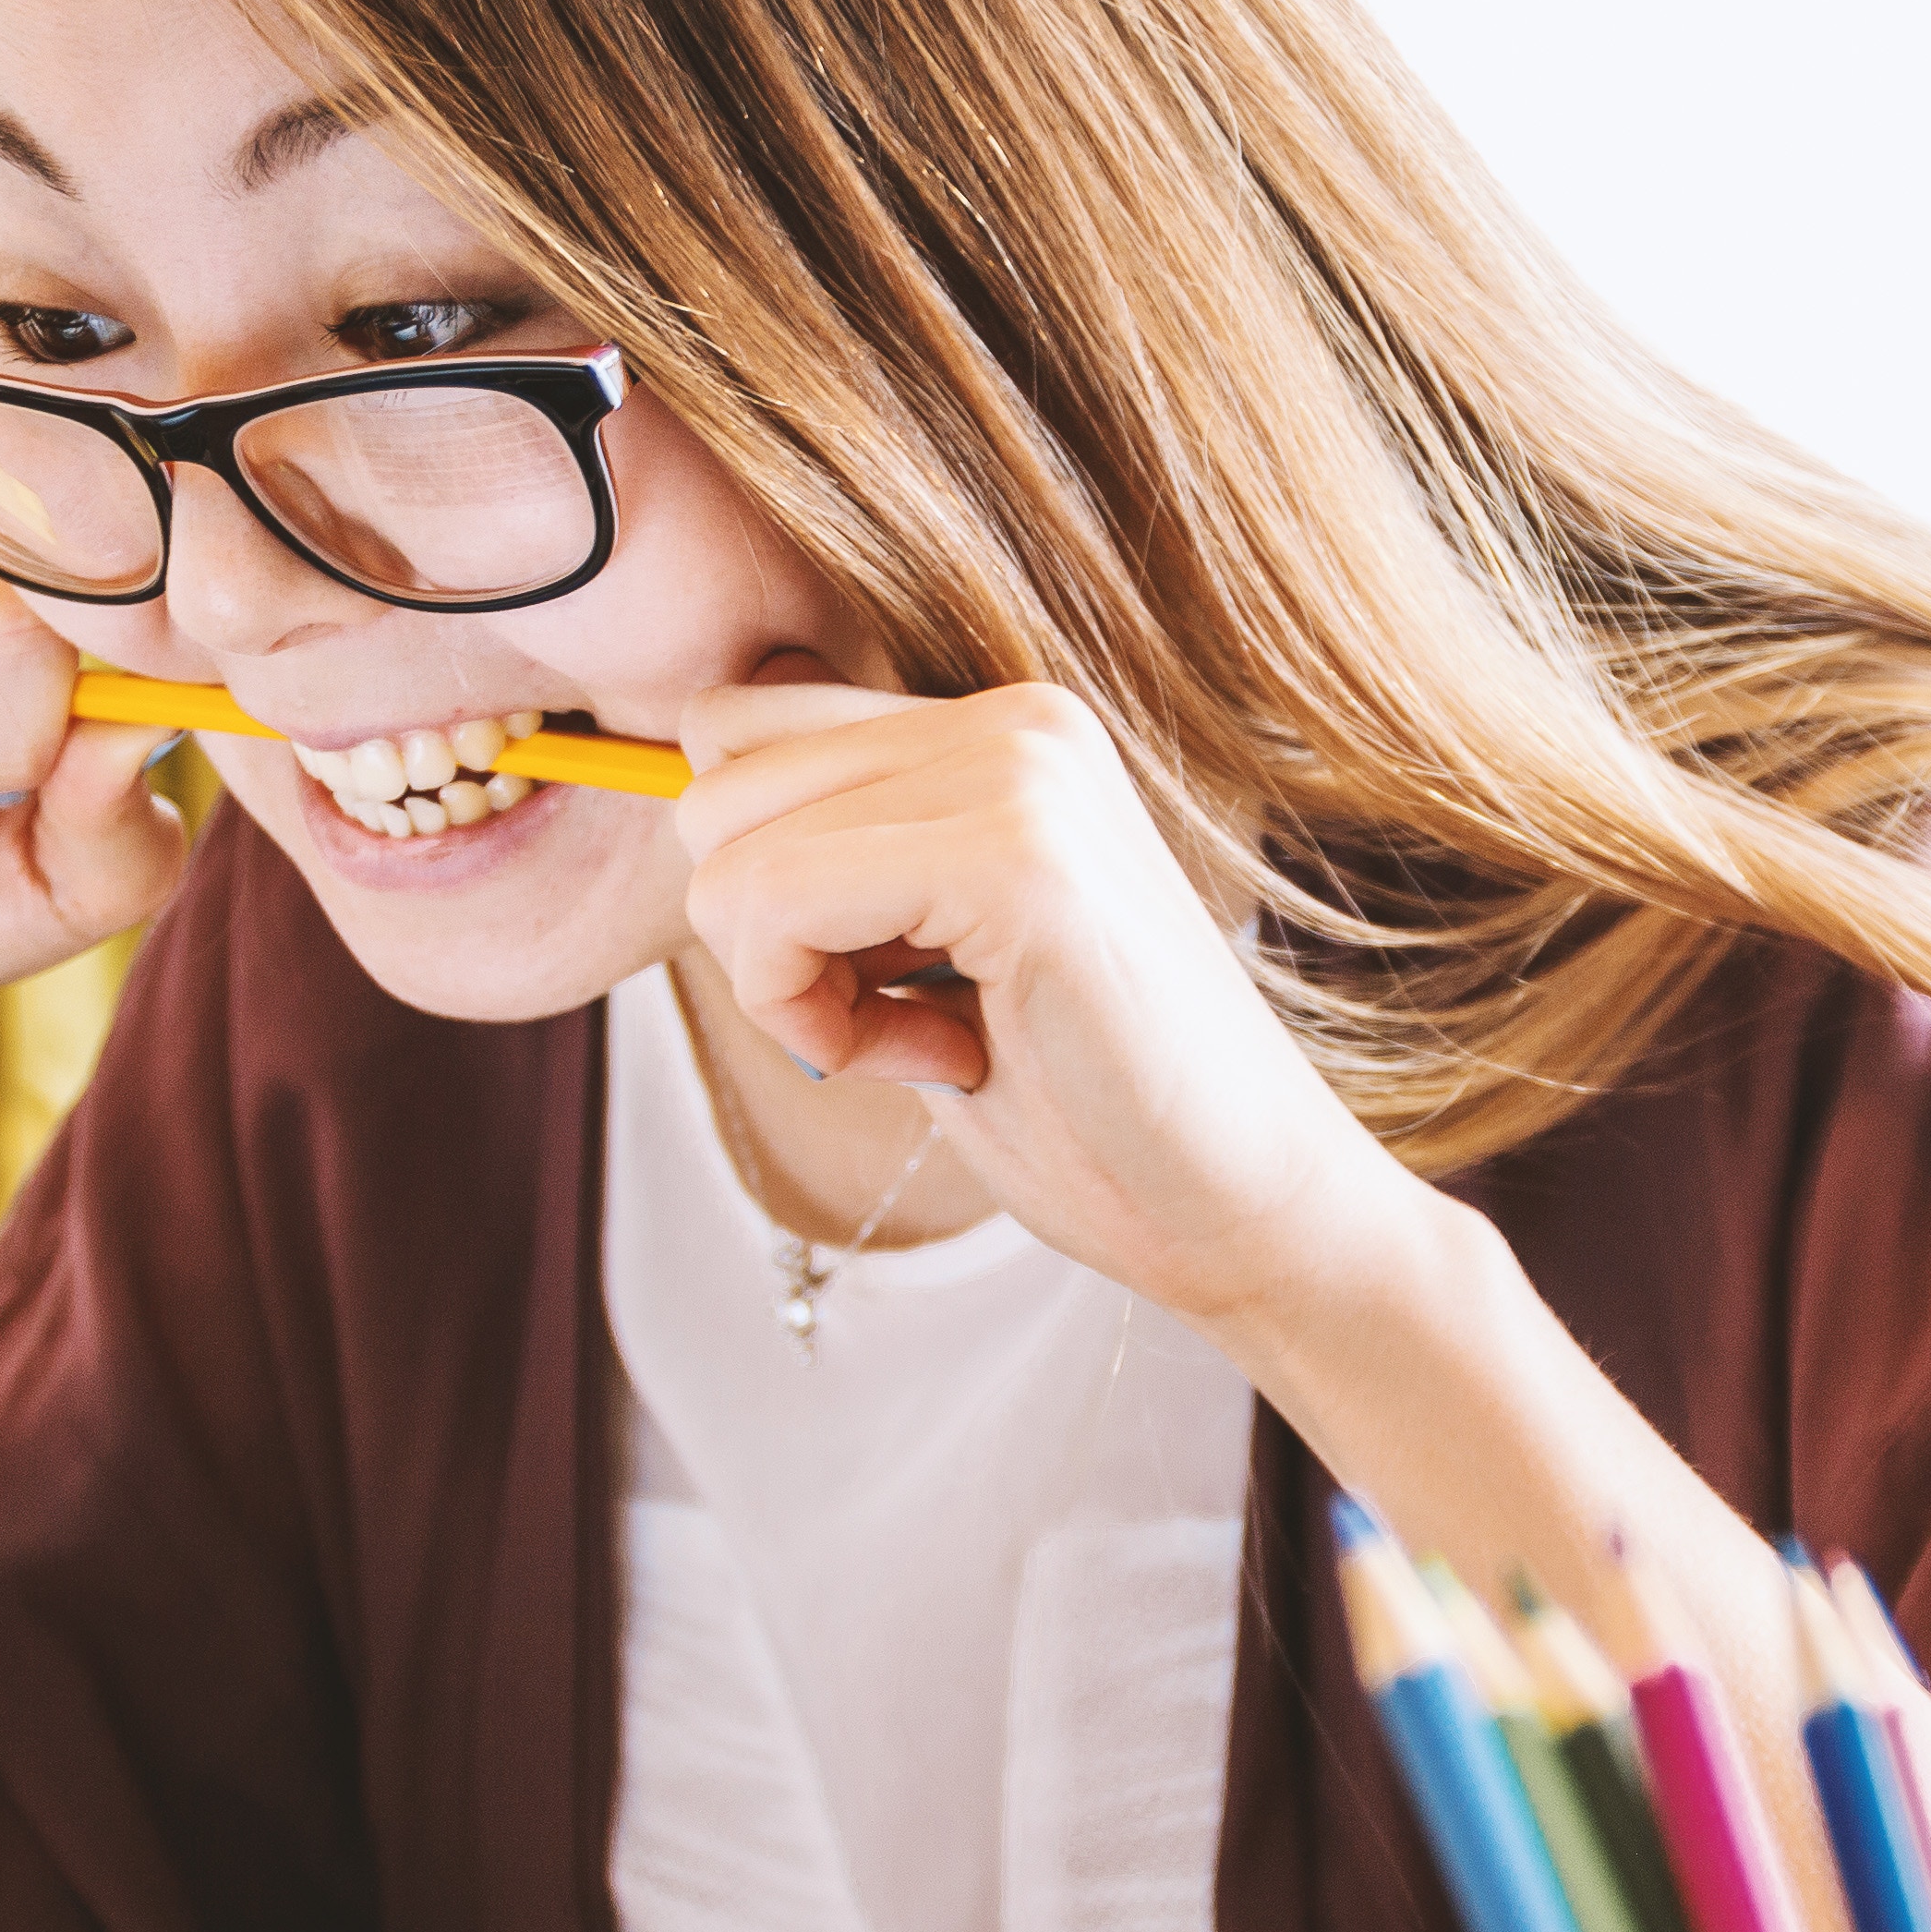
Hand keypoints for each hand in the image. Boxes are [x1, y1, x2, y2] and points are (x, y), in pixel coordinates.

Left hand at [670, 678, 1430, 1333]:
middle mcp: (1015, 719)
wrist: (1245, 1212)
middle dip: (761, 934)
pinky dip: (809, 1015)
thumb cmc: (1089, 1110)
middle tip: (897, 1022)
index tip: (875, 982)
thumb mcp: (932, 954)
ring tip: (928, 1039)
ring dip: (787, 983)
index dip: (761, 881)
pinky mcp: (1019, 860)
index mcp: (1003, 728)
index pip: (740, 730)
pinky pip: (774, 904)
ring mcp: (1024, 773)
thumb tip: (685, 806)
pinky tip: (934, 1059)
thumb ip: (841, 864)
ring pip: (726, 845)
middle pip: (713, 780)